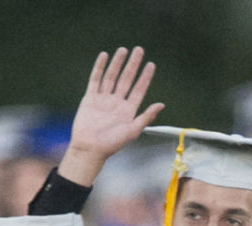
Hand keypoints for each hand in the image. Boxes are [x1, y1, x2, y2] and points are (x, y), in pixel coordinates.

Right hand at [59, 47, 163, 186]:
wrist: (90, 148)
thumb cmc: (112, 144)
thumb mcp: (133, 131)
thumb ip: (146, 116)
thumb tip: (161, 104)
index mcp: (128, 111)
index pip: (139, 89)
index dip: (145, 77)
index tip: (151, 64)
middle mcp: (117, 103)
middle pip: (126, 79)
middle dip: (133, 65)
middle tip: (139, 49)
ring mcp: (104, 99)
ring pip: (112, 76)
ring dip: (118, 63)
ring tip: (123, 50)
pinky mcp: (90, 98)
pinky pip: (96, 79)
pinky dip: (99, 68)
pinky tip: (104, 56)